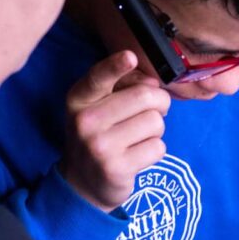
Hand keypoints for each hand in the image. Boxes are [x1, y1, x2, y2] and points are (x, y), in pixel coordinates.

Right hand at [60, 51, 169, 211]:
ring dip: (156, 130)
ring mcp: (99, 147)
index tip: (130, 56)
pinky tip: (137, 156)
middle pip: (144, 96)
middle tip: (151, 113)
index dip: (116, 66)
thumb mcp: (99, 107)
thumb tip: (153, 85)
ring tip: (138, 138)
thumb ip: (124, 87)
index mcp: (79, 99)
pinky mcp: (116, 169)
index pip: (98, 77)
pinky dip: (155, 150)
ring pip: (155, 122)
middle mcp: (85, 121)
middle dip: (159, 103)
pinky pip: (157, 147)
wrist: (83, 183)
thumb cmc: (99, 135)